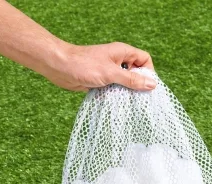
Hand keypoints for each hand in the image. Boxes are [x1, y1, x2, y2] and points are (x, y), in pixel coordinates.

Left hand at [42, 42, 156, 91]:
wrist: (60, 67)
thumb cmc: (84, 65)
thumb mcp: (111, 73)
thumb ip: (132, 80)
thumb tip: (152, 85)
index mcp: (123, 52)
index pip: (144, 59)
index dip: (148, 72)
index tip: (147, 87)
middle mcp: (117, 60)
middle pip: (136, 72)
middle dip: (138, 84)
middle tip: (139, 98)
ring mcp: (109, 71)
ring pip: (125, 82)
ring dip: (126, 91)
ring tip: (127, 102)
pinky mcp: (101, 80)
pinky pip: (114, 88)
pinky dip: (116, 95)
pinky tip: (115, 103)